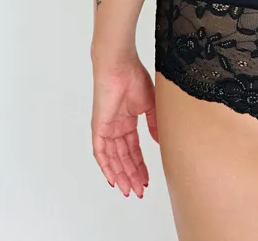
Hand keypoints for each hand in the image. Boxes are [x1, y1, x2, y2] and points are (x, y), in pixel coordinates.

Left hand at [91, 56, 158, 197]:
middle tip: (139, 191)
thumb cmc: (134, 77)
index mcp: (127, 121)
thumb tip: (159, 143)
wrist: (119, 66)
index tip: (147, 179)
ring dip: (121, 175)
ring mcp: (106, 128)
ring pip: (113, 159)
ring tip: (130, 190)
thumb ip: (154, 124)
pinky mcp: (98, 128)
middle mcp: (116, 127)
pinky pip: (100, 152)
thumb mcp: (150, 105)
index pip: (134, 149)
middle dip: (131, 175)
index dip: (140, 165)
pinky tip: (113, 178)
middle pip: (123, 158)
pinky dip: (106, 166)